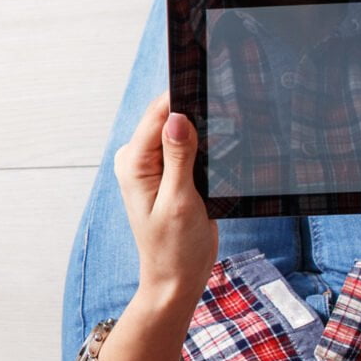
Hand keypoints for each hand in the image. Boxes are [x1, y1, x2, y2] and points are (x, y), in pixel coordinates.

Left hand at [116, 91, 217, 298]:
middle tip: (227, 108)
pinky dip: (202, 144)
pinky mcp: (171, 172)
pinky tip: (219, 147)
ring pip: (179, 129)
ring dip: (201, 128)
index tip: (211, 82)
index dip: (183, 97)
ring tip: (227, 128)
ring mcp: (154, 165)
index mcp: (133, 164)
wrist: (178, 277)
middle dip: (194, 112)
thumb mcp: (179, 202)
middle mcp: (139, 159)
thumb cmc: (175, 247)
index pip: (157, 115)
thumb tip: (177, 117)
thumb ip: (178, 158)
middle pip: (167, 117)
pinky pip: (186, 146)